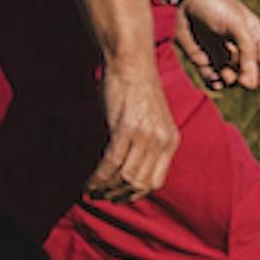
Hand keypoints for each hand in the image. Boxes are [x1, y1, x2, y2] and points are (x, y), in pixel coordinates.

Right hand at [89, 65, 192, 206]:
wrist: (131, 62)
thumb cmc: (137, 88)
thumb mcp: (152, 119)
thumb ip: (147, 142)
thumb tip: (128, 167)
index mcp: (171, 140)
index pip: (156, 181)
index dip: (136, 193)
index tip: (119, 196)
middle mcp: (161, 141)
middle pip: (139, 183)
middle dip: (118, 195)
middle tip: (102, 197)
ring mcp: (144, 136)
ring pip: (124, 177)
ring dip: (106, 189)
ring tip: (92, 191)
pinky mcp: (125, 129)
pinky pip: (110, 163)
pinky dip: (97, 178)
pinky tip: (88, 183)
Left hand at [170, 0, 259, 103]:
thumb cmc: (214, 5)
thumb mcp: (238, 24)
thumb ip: (248, 52)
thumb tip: (250, 83)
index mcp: (252, 35)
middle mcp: (238, 46)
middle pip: (250, 73)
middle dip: (248, 80)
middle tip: (241, 80)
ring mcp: (220, 52)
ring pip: (231, 78)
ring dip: (230, 81)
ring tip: (224, 74)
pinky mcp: (202, 58)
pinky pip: (211, 77)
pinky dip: (214, 82)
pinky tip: (214, 80)